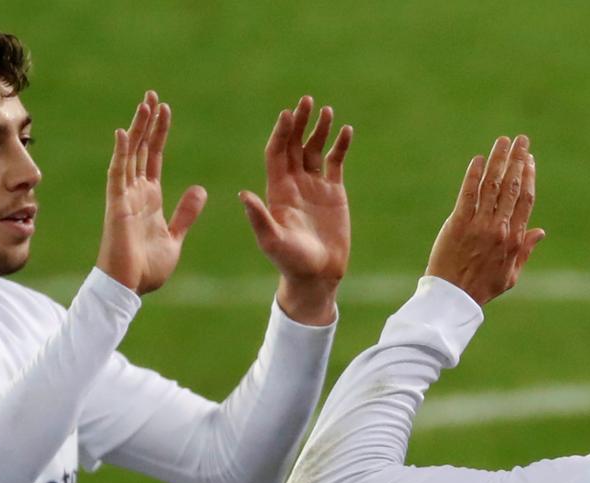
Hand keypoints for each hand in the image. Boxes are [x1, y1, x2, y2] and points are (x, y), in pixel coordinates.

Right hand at [98, 91, 206, 293]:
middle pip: (142, 149)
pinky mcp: (117, 207)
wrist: (130, 289)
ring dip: (137, 129)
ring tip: (145, 104)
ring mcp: (125, 198)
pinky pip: (118, 175)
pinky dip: (121, 154)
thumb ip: (185, 213)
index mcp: (150, 199)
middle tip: (153, 95)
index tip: (164, 110)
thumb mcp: (175, 236)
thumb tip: (199, 189)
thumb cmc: (148, 269)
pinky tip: (123, 133)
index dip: (159, 133)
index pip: (155, 158)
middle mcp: (136, 193)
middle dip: (148, 122)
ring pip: (131, 155)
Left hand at [239, 96, 352, 324]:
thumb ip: (259, 217)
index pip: (276, 153)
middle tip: (306, 100)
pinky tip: (346, 130)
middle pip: (294, 145)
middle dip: (299, 122)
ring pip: (315, 149)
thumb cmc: (291, 261)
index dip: (281, 133)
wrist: (316, 275)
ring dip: (320, 129)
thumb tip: (243, 194)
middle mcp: (294, 183)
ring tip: (327, 110)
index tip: (287, 114)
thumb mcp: (272, 241)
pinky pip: (336, 162)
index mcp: (277, 190)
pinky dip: (341, 145)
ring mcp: (314, 186)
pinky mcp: (334, 192)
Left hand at [426, 135, 545, 305]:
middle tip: (521, 140)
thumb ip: (525, 250)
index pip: (526, 200)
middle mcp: (500, 228)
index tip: (529, 159)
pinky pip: (468, 194)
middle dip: (517, 160)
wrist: (453, 297)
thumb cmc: (482, 288)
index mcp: (515, 239)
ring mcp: (479, 225)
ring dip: (499, 160)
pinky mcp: (458, 224)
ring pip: (492, 186)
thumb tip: (540, 231)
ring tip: (503, 141)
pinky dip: (473, 175)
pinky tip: (479, 160)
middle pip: (512, 187)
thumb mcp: (511, 275)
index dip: (529, 176)